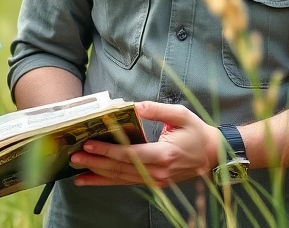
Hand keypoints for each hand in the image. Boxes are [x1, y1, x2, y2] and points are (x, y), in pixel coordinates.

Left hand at [70, 101, 218, 187]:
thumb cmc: (197, 132)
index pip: (130, 154)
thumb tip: (134, 105)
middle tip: (74, 157)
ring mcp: (156, 180)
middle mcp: (159, 171)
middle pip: (121, 169)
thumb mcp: (180, 115)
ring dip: (98, 176)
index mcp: (165, 154)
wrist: (214, 155)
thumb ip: (157, 110)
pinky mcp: (154, 182)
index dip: (108, 150)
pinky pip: (127, 182)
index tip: (88, 144)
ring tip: (76, 172)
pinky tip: (92, 180)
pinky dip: (108, 182)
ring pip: (122, 179)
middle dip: (96, 163)